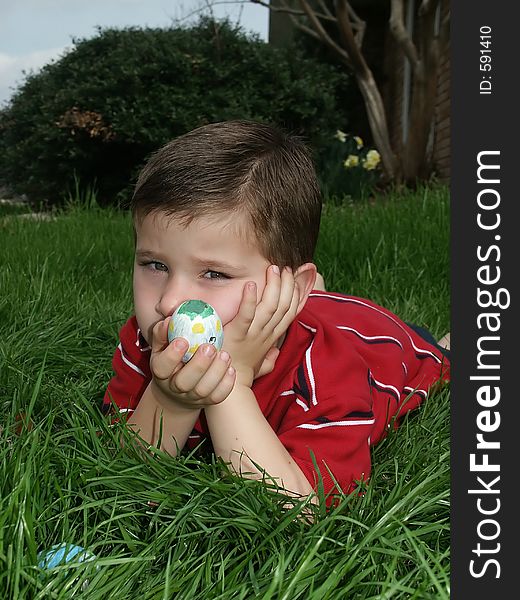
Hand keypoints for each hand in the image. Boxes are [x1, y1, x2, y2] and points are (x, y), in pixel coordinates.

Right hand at [149, 317, 235, 409]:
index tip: (183, 340)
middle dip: (198, 365)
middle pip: (184, 382)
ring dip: (216, 372)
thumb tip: (171, 318)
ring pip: (204, 390)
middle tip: (209, 347)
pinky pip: (218, 396)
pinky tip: (231, 368)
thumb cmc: (170, 362)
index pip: (162, 367)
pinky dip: (226, 384)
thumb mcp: (161, 347)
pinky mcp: (207, 401)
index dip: (172, 355)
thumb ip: (163, 333)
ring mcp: (192, 397)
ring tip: (225, 354)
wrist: (176, 393)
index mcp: (161, 372)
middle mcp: (175, 388)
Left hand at [223, 265, 298, 386]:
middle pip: (284, 306)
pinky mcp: (237, 334)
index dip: (297, 293)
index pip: (291, 312)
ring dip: (273, 287)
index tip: (297, 278)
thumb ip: (269, 358)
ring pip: (270, 307)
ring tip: (273, 270)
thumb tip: (274, 355)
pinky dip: (249, 299)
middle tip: (285, 268)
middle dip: (288, 285)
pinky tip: (250, 285)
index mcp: (272, 337)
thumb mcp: (260, 364)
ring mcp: (253, 334)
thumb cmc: (242, 373)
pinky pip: (246, 315)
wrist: (230, 390)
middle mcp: (267, 334)